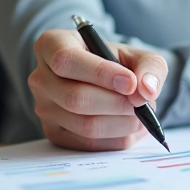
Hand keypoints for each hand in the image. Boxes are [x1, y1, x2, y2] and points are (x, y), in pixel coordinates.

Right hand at [28, 29, 168, 150]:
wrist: (105, 82)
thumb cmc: (117, 63)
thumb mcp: (137, 54)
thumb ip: (149, 66)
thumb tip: (147, 90)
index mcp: (52, 45)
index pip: (67, 60)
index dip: (101, 73)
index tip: (130, 82)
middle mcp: (40, 77)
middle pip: (75, 98)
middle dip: (117, 103)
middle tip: (142, 103)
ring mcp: (44, 108)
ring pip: (85, 125)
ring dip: (122, 123)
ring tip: (140, 113)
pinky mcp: (54, 134)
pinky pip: (88, 144)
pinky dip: (117, 138)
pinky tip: (129, 125)